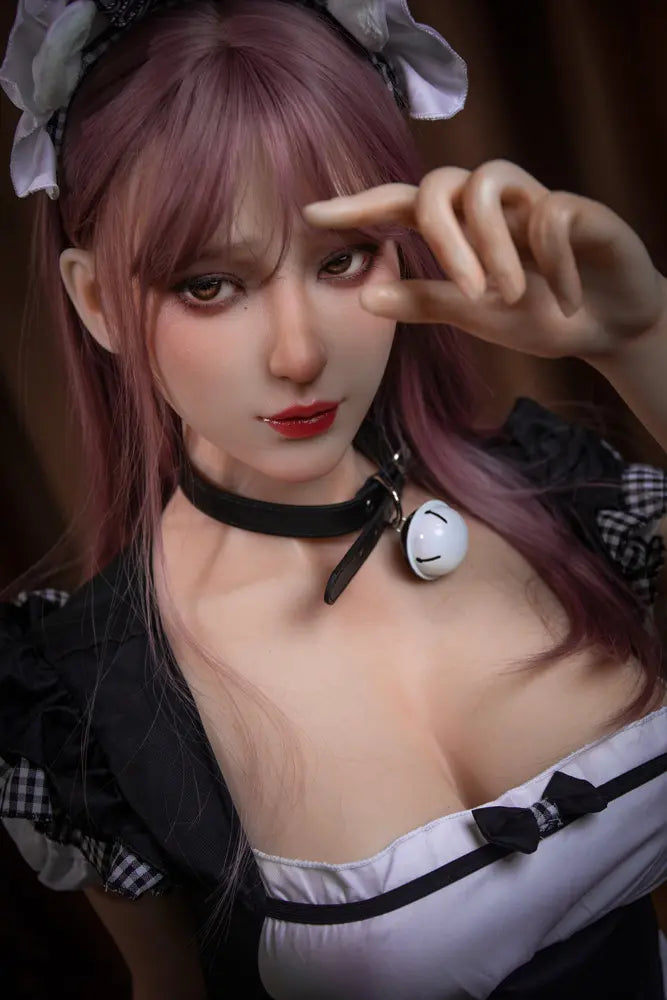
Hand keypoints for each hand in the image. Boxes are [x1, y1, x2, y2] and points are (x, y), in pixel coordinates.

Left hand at [302, 160, 666, 361]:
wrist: (606, 324)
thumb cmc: (536, 314)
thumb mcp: (473, 314)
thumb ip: (425, 301)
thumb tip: (364, 295)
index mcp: (456, 229)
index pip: (398, 204)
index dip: (357, 205)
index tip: (311, 214)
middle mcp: (487, 204)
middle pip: (439, 185)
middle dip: (445, 240)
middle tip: (470, 293)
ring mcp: (529, 200)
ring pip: (487, 187)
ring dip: (496, 249)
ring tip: (515, 296)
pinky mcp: (576, 206)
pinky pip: (551, 215)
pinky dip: (555, 262)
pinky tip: (567, 296)